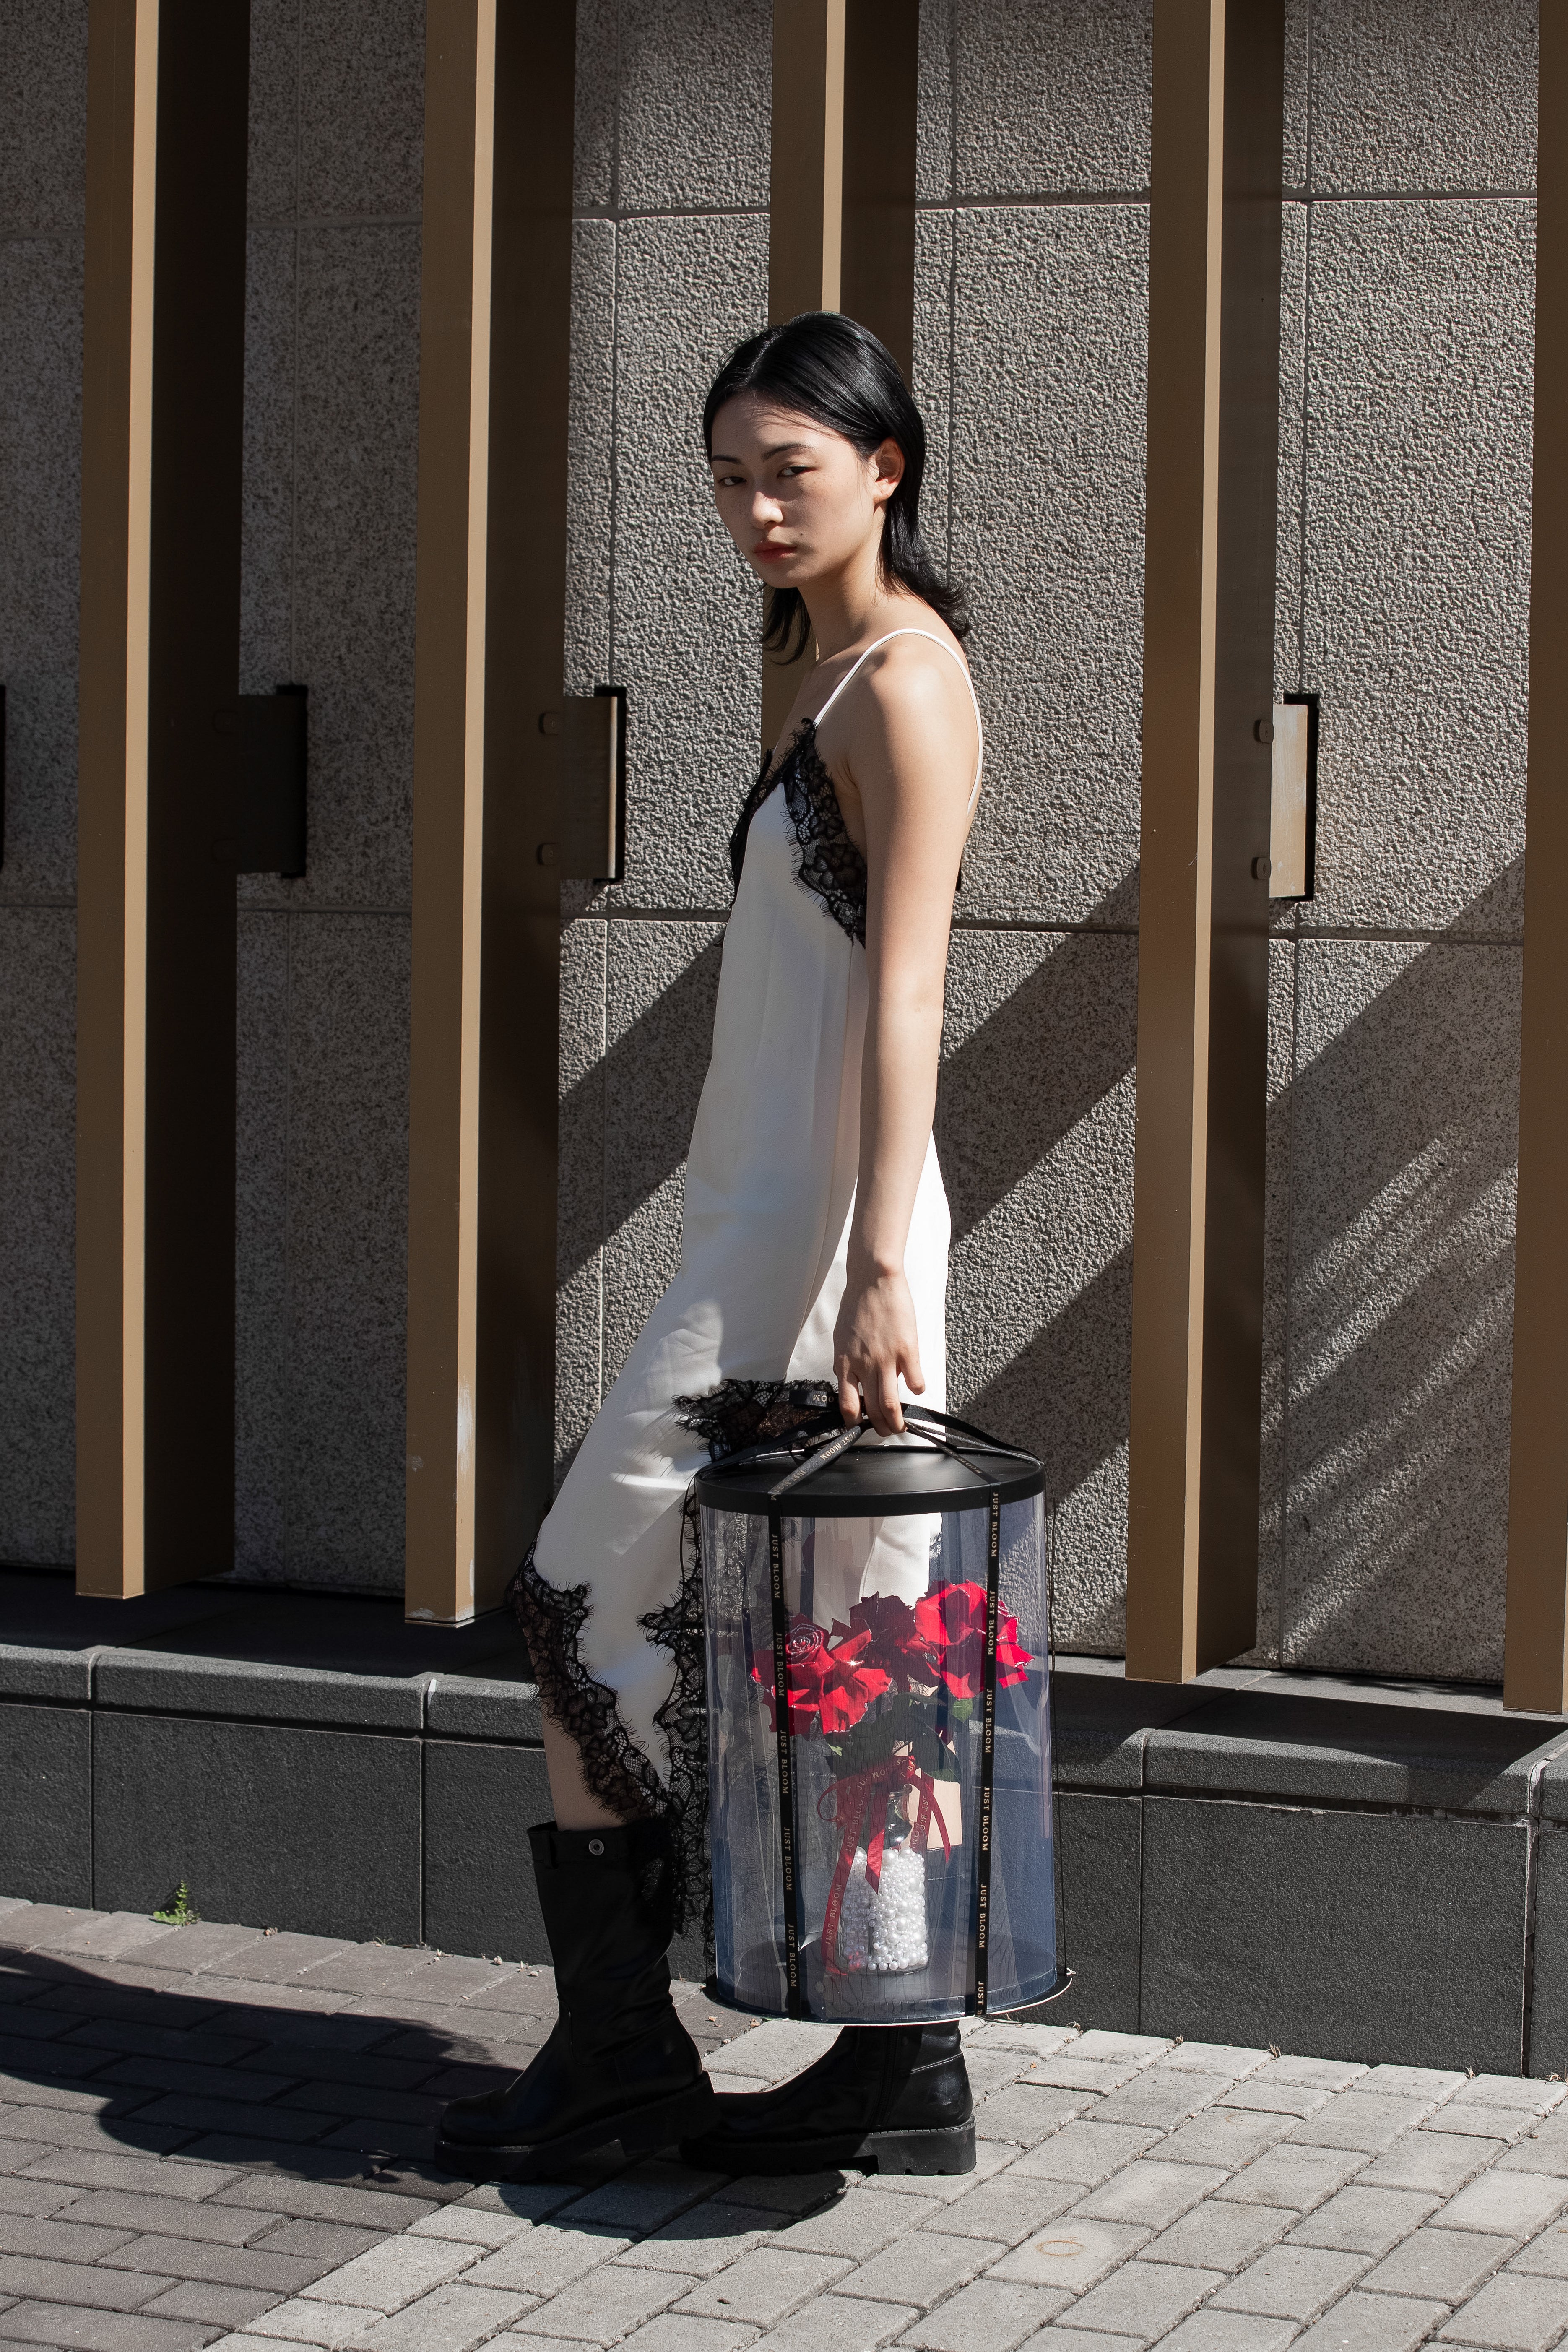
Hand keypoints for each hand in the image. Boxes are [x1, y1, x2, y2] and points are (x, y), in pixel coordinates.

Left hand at [834, 1264, 924, 1435]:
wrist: (874, 1280)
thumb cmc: (857, 1305)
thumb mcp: (841, 1338)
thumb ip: (845, 1362)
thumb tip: (850, 1381)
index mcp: (845, 1363)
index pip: (847, 1404)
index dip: (854, 1422)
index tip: (860, 1425)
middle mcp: (865, 1366)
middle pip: (873, 1410)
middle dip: (881, 1427)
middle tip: (887, 1431)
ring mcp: (887, 1359)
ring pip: (892, 1404)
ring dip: (898, 1421)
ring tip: (902, 1426)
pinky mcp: (907, 1350)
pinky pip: (915, 1380)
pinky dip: (917, 1389)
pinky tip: (917, 1387)